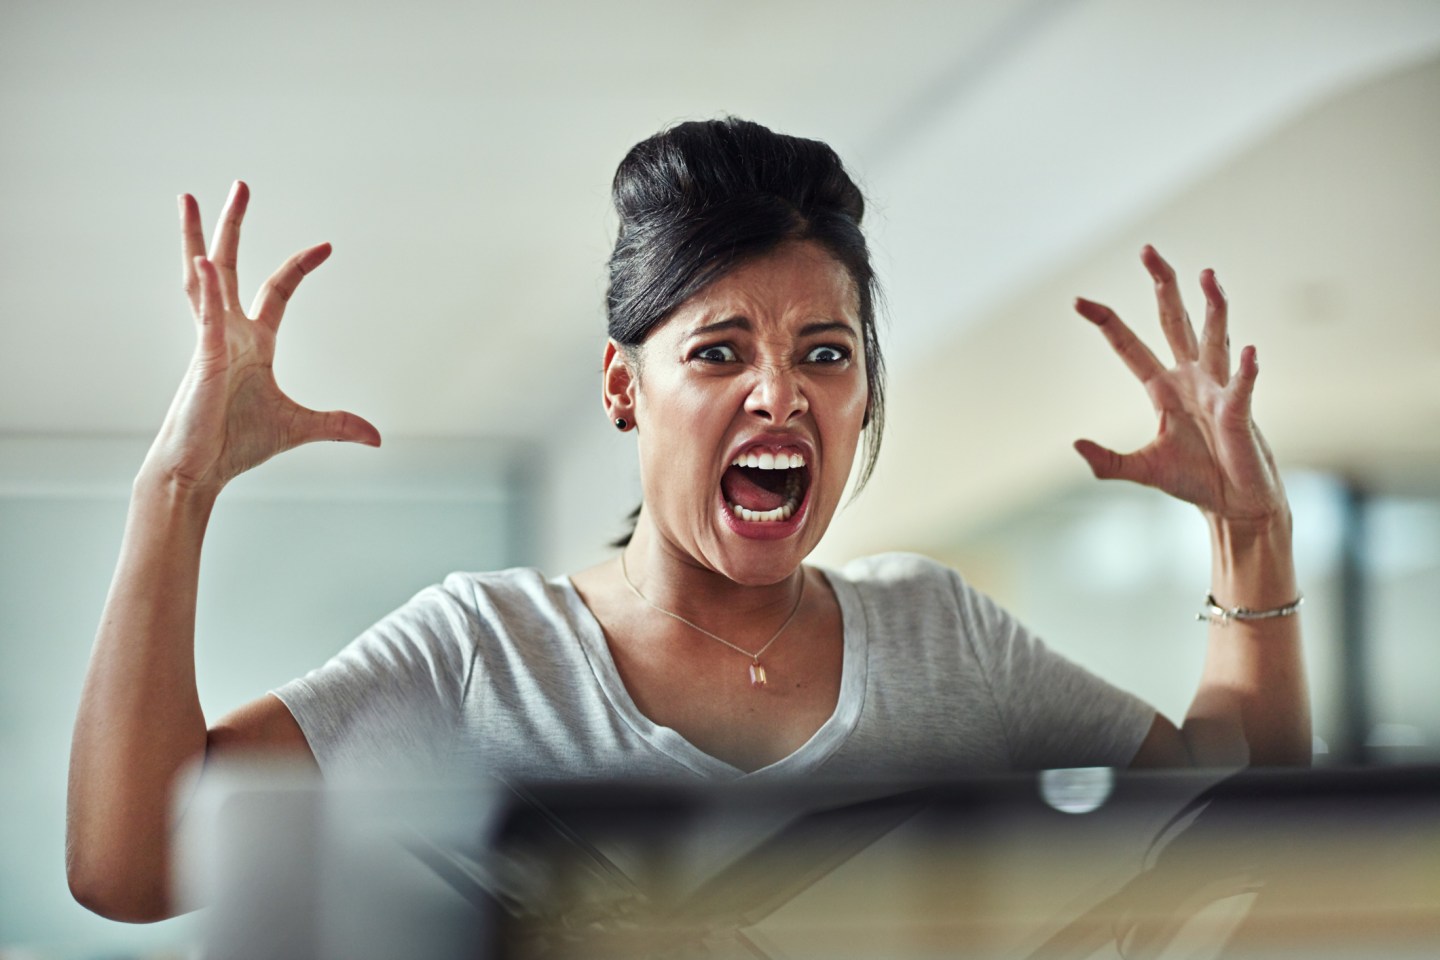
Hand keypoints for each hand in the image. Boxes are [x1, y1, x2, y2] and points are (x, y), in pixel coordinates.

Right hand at [143, 182, 379, 495]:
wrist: (199, 470)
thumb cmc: (236, 444)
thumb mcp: (300, 427)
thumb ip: (337, 425)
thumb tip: (376, 437)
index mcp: (252, 342)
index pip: (277, 291)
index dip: (299, 266)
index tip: (327, 245)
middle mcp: (229, 333)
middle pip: (232, 266)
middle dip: (234, 225)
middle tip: (240, 185)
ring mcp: (212, 341)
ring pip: (203, 278)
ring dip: (199, 237)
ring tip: (188, 198)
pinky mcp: (204, 359)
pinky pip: (206, 317)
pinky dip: (206, 287)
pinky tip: (205, 260)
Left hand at [1073, 245, 1285, 526]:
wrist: (1235, 503)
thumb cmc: (1195, 481)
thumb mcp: (1143, 470)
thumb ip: (1108, 462)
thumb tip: (1075, 445)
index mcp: (1162, 390)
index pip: (1129, 347)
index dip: (1107, 323)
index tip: (1080, 300)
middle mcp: (1191, 380)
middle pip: (1173, 322)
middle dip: (1162, 287)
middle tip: (1148, 251)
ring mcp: (1217, 390)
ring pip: (1215, 336)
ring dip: (1213, 306)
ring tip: (1208, 275)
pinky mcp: (1239, 412)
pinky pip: (1240, 388)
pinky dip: (1244, 371)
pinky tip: (1248, 352)